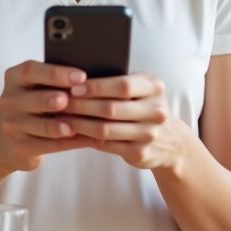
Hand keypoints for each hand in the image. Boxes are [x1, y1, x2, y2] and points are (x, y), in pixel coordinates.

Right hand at [0, 60, 97, 172]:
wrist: (7, 139)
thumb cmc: (34, 104)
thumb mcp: (37, 88)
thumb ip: (56, 81)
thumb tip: (89, 79)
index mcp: (15, 78)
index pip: (30, 70)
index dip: (55, 73)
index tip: (81, 76)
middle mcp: (9, 100)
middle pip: (32, 98)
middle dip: (51, 99)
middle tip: (70, 99)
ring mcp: (12, 126)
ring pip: (39, 126)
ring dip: (58, 126)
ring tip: (76, 126)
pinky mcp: (20, 147)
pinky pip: (45, 146)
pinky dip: (66, 143)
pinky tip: (84, 139)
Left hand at [61, 72, 189, 169]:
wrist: (171, 141)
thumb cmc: (145, 107)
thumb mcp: (142, 89)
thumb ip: (118, 82)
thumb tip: (77, 77)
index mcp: (154, 87)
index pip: (122, 86)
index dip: (95, 87)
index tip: (73, 87)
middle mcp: (155, 111)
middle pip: (111, 108)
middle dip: (81, 105)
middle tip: (59, 103)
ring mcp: (149, 134)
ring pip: (105, 129)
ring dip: (79, 124)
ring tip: (60, 118)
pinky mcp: (140, 153)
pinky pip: (106, 145)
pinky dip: (86, 139)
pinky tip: (72, 133)